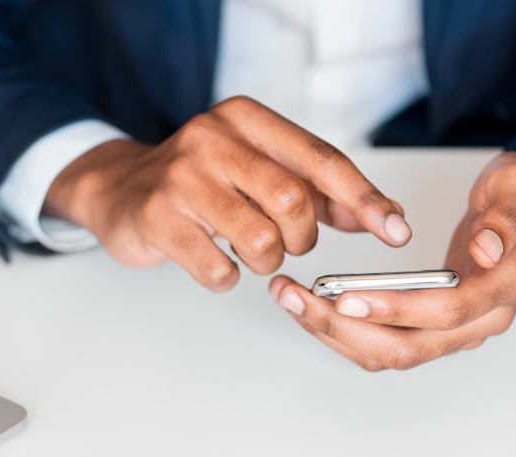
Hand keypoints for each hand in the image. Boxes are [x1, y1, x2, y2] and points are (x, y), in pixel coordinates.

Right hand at [43, 96, 410, 291]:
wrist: (120, 190)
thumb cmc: (200, 182)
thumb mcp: (258, 169)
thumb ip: (317, 189)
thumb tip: (379, 215)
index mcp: (245, 119)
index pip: (321, 159)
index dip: (364, 200)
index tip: (396, 230)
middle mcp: (211, 139)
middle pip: (293, 202)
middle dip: (301, 239)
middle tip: (286, 243)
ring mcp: (180, 178)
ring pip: (260, 241)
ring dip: (266, 262)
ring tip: (247, 252)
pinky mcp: (157, 218)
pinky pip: (219, 270)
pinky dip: (226, 278)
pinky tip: (213, 262)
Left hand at [270, 151, 515, 369]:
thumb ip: (503, 218)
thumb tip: (485, 249)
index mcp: (504, 290)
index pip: (447, 313)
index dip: (396, 309)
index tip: (347, 297)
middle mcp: (480, 321)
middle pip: (407, 347)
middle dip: (344, 328)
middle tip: (296, 297)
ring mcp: (454, 331)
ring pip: (388, 353)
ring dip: (334, 333)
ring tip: (290, 299)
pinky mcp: (430, 328)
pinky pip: (382, 344)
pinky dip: (343, 331)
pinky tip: (311, 307)